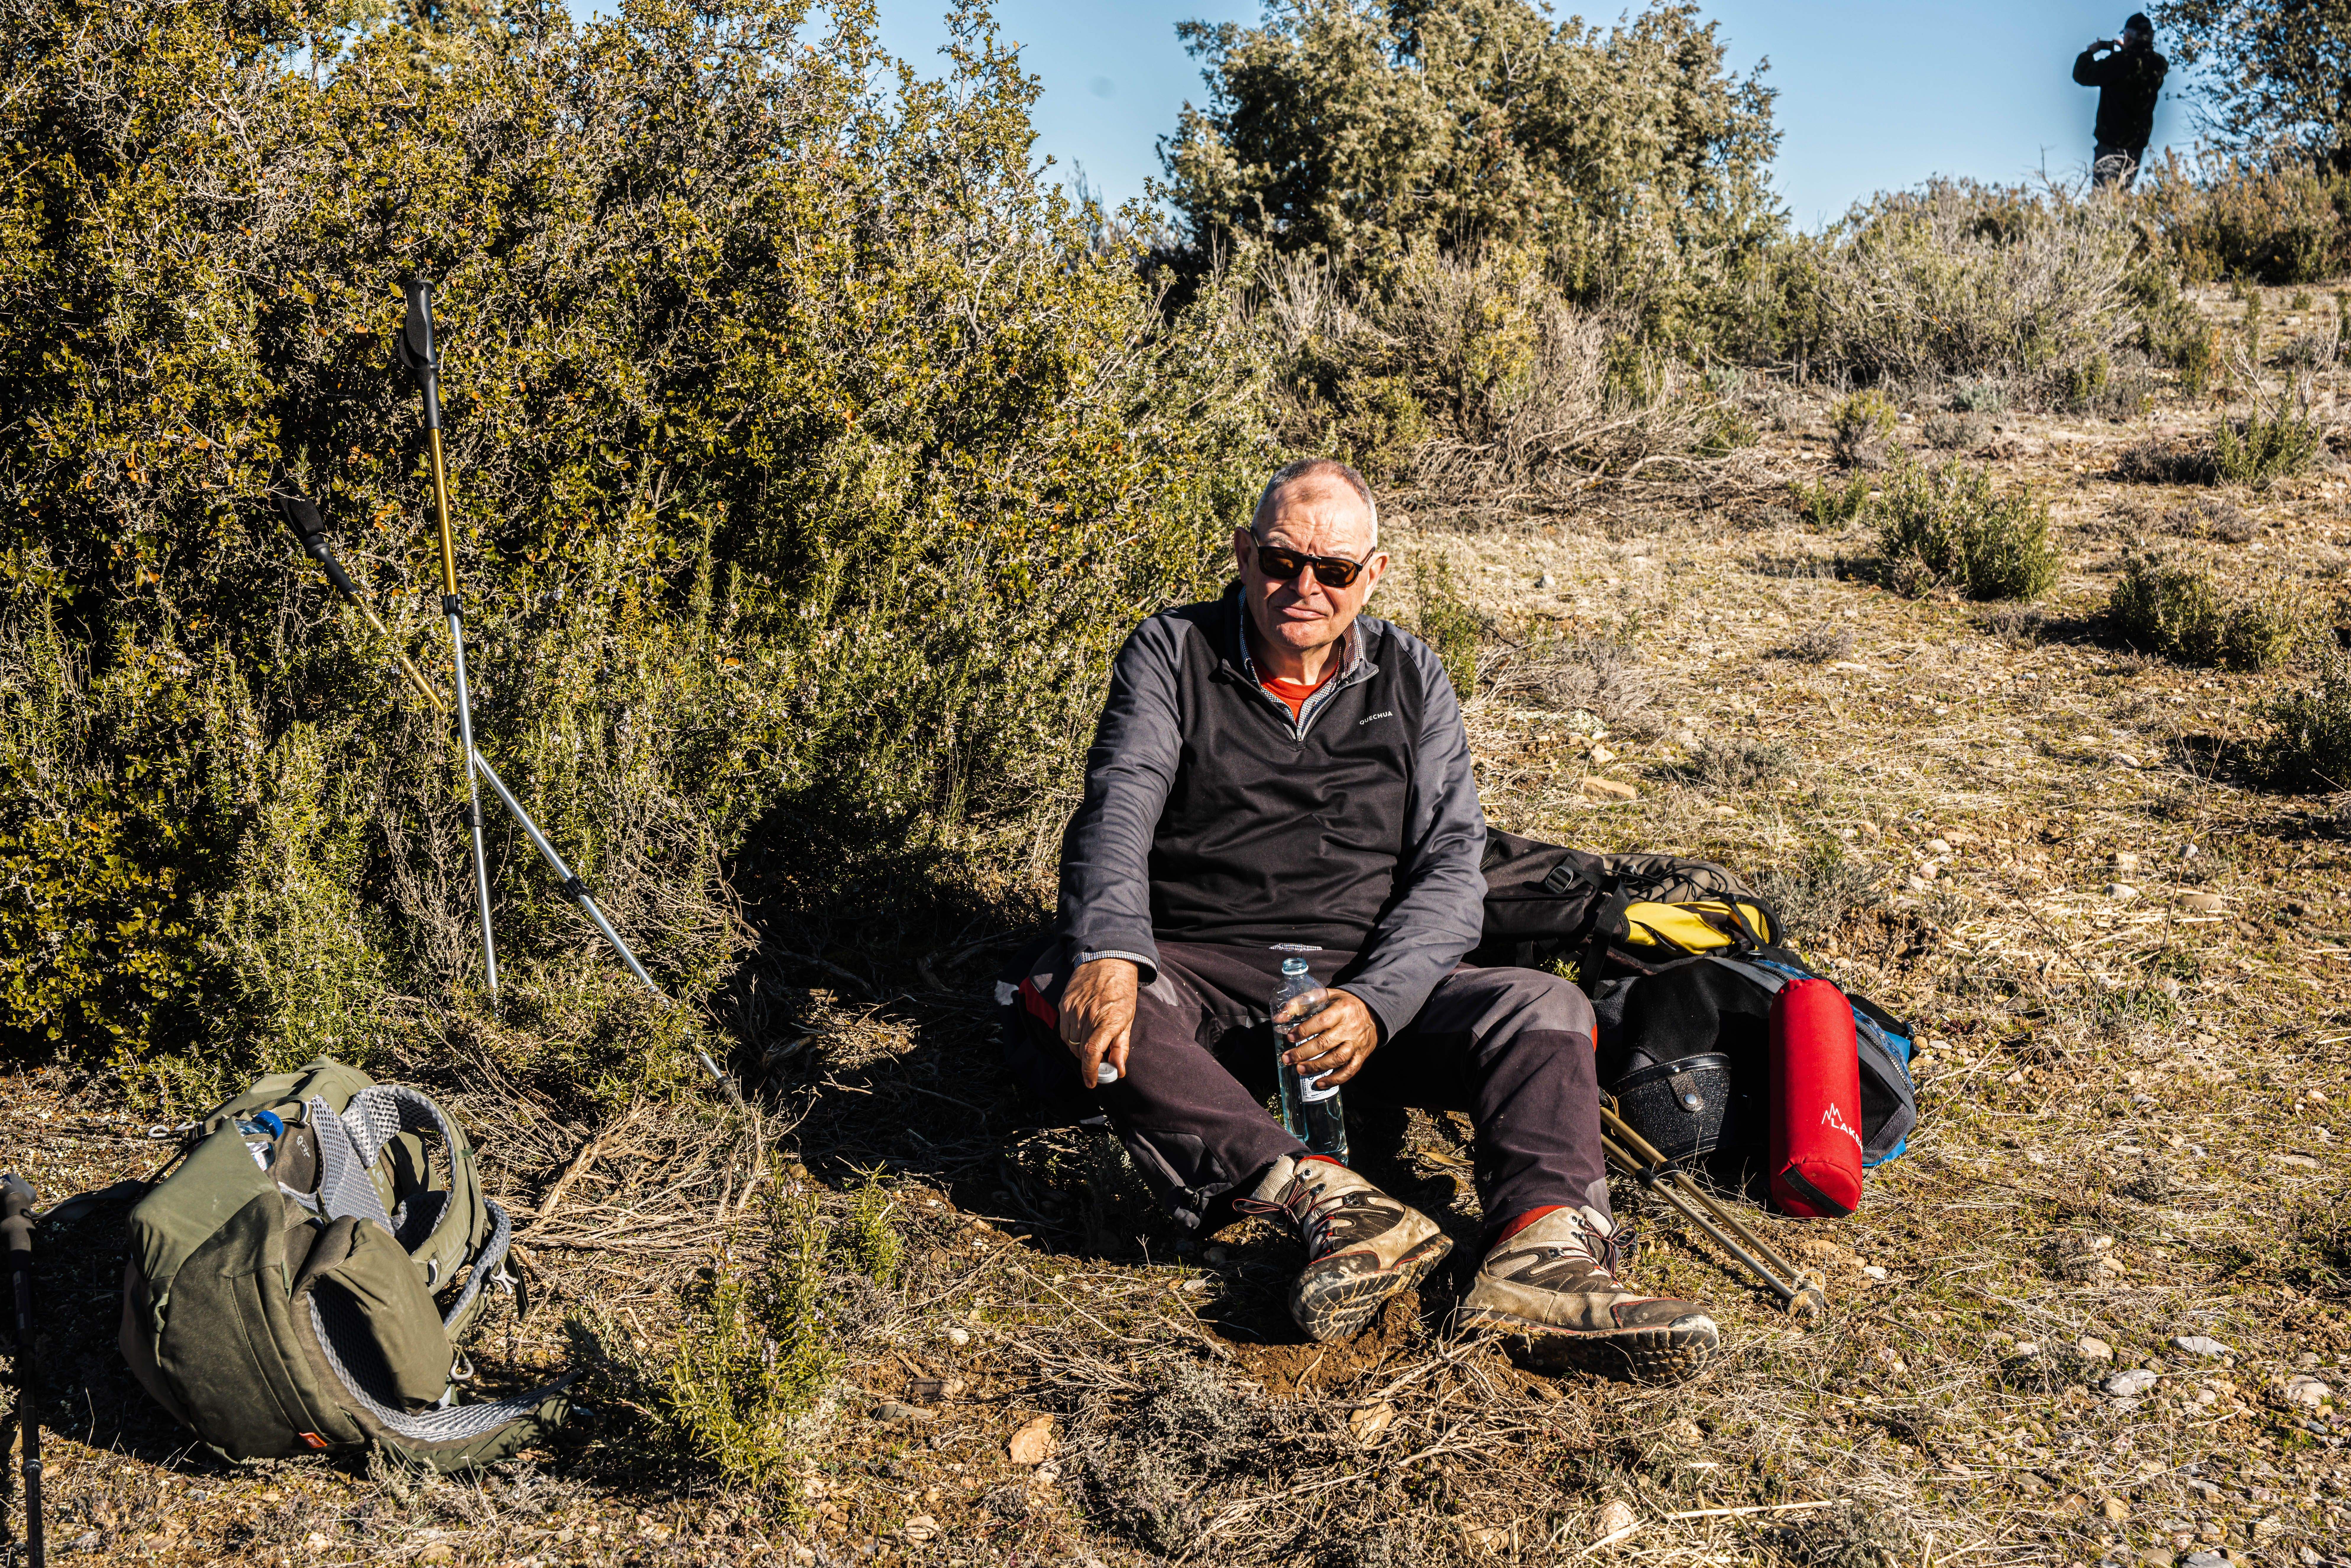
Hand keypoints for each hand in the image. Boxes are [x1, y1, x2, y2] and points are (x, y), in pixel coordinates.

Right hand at [1059, 958, 1136, 1087]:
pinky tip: (1081, 1033)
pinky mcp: (1064, 1004)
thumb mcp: (1128, 1018)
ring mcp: (1073, 1009)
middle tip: (1098, 1062)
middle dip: (1088, 1062)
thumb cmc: (1122, 991)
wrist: (1108, 960)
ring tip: (1091, 1045)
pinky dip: (1071, 1038)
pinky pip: (1064, 1030)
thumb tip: (1119, 1071)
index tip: (1092, 1083)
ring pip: (1070, 1043)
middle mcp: (1088, 1015)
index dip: (1090, 1072)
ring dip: (1079, 1051)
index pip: (1092, 1053)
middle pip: (1081, 1051)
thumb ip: (1122, 1046)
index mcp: (1108, 1020)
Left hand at [1278, 988, 1379, 1091]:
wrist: (1374, 1012)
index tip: (1289, 1037)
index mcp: (1342, 1010)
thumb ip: (1302, 1002)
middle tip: (1287, 1059)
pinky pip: (1349, 1071)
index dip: (1304, 1030)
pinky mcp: (1362, 1056)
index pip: (1321, 1022)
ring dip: (1317, 1066)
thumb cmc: (1344, 1003)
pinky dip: (1335, 1080)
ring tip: (1300, 1070)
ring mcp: (1357, 1044)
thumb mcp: (1327, 995)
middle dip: (1304, 1052)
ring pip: (1337, 1058)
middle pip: (1325, 1043)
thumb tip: (1279, 1017)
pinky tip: (1319, 1083)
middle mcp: (1350, 1028)